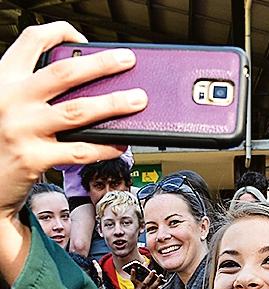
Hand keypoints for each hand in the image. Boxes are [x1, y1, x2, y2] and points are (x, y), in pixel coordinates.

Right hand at [0, 22, 146, 284]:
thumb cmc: (2, 143)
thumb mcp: (9, 107)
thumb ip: (36, 93)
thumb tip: (88, 86)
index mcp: (4, 80)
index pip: (31, 41)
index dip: (59, 33)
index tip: (83, 39)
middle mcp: (11, 100)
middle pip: (64, 73)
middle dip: (101, 64)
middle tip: (127, 61)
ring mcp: (22, 129)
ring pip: (78, 111)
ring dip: (113, 104)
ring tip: (137, 100)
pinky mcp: (34, 158)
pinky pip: (79, 150)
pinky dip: (104, 147)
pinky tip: (120, 143)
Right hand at [131, 269, 163, 288]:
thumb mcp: (137, 285)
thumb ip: (141, 274)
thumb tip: (146, 263)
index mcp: (136, 286)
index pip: (132, 279)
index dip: (132, 274)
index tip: (133, 268)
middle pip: (144, 283)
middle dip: (149, 276)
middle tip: (154, 271)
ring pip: (151, 287)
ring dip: (157, 281)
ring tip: (160, 276)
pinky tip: (161, 285)